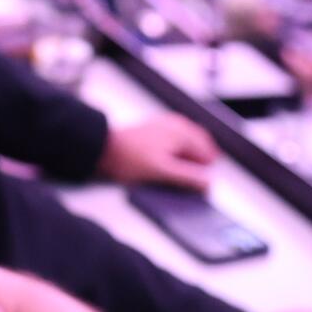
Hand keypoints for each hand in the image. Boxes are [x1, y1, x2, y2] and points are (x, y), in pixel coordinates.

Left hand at [98, 114, 217, 191]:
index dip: (205, 171)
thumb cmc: (128, 158)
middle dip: (198, 163)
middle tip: (195, 182)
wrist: (103, 149)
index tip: (202, 186)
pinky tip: (167, 167)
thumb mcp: (163, 172)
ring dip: (187, 160)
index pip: (207, 154)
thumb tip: (208, 182)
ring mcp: (165, 126)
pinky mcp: (154, 131)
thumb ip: (188, 177)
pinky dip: (175, 155)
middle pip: (198, 147)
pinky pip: (174, 143)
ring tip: (180, 176)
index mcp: (182, 133)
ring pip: (186, 145)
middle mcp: (176, 125)